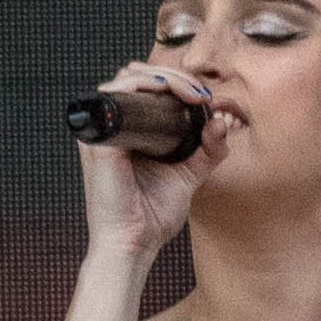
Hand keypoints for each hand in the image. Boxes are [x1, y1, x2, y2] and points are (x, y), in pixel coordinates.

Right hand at [72, 61, 238, 262]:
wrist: (133, 244)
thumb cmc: (151, 217)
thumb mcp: (188, 176)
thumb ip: (207, 152)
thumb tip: (220, 122)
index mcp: (128, 132)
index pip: (147, 88)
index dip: (177, 83)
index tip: (206, 99)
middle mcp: (113, 126)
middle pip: (138, 75)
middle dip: (175, 76)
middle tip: (201, 95)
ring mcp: (103, 129)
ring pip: (128, 76)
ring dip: (164, 76)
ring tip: (191, 94)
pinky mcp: (100, 138)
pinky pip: (118, 94)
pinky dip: (144, 84)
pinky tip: (168, 92)